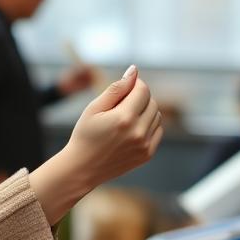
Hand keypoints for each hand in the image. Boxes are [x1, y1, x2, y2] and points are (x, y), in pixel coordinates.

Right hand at [29, 66, 162, 223]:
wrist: (82, 168)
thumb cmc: (85, 135)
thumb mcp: (94, 108)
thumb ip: (116, 88)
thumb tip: (134, 71)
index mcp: (124, 118)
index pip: (143, 90)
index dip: (134, 85)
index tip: (124, 89)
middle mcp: (138, 132)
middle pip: (152, 102)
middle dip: (139, 98)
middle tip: (121, 106)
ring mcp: (145, 145)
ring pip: (157, 116)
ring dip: (145, 112)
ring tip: (125, 118)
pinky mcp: (147, 154)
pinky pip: (157, 131)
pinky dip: (148, 126)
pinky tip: (131, 130)